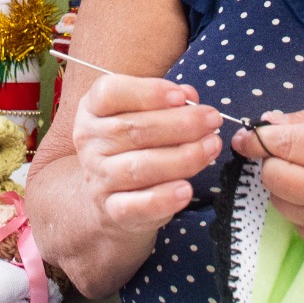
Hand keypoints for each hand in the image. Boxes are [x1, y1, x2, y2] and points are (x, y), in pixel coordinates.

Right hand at [71, 74, 222, 233]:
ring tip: (211, 147)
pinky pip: (136, 206)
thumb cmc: (130, 144)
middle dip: (181, 124)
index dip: (148, 92)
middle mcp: (90, 142)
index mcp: (92, 110)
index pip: (110, 93)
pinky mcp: (111, 210)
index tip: (182, 96)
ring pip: (140, 166)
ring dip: (183, 157)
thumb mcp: (139, 114)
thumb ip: (163, 101)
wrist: (108, 194)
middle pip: (132, 129)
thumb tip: (189, 97)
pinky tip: (186, 189)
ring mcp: (99, 177)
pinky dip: (164, 198)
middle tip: (212, 120)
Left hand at [229, 108, 303, 263]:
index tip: (245, 136)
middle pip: (275, 178)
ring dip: (285, 188)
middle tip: (285, 155)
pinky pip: (300, 226)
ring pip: (282, 204)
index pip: (284, 145)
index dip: (258, 139)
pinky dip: (302, 211)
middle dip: (271, 162)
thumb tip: (270, 123)